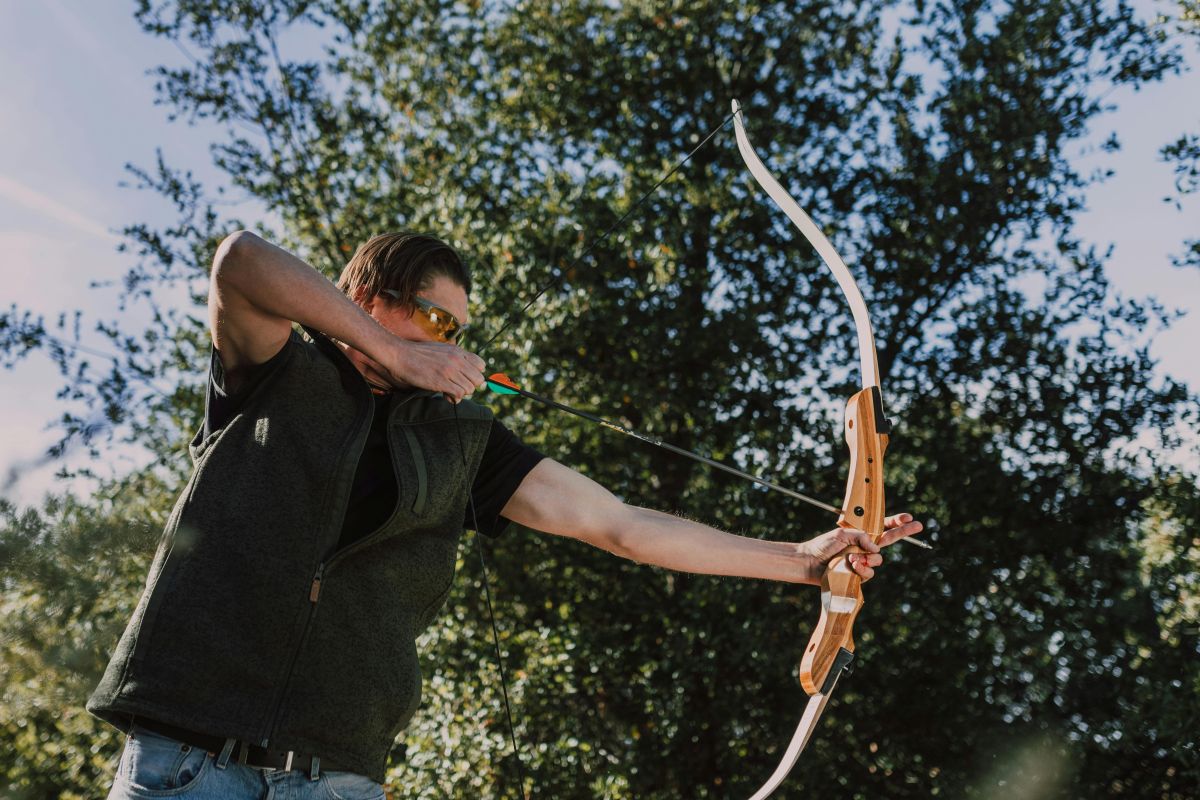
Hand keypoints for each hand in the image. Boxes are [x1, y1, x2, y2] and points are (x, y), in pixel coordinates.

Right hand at [360, 338, 485, 401]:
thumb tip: (463, 374)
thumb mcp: (441, 350)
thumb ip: (454, 359)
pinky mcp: (441, 381)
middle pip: (478, 380)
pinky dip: (454, 398)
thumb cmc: (418, 354)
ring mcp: (450, 370)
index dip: (474, 374)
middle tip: (456, 387)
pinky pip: (459, 394)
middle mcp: (457, 359)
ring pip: (470, 389)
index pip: (481, 365)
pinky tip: (445, 395)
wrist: (400, 355)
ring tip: (449, 391)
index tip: (464, 378)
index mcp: (458, 351)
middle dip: (469, 386)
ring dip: (461, 393)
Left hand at [799, 513, 923, 583]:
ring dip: (868, 558)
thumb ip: (861, 536)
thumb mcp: (842, 533)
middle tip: (919, 525)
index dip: (895, 522)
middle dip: (904, 532)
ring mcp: (862, 561)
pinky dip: (862, 569)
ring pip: (878, 560)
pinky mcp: (858, 575)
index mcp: (861, 534)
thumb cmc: (823, 545)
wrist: (809, 562)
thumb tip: (876, 550)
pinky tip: (851, 567)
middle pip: (890, 539)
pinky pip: (869, 573)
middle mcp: (864, 547)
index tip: (908, 518)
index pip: (882, 526)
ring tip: (851, 558)